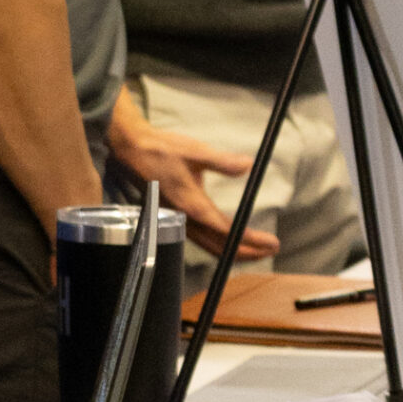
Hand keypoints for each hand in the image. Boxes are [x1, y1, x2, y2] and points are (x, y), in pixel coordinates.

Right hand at [107, 93, 280, 261]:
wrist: (131, 149)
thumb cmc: (161, 149)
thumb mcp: (195, 151)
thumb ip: (222, 162)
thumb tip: (247, 166)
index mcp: (192, 204)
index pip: (228, 232)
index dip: (252, 240)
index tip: (271, 242)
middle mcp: (184, 219)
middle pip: (220, 248)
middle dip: (247, 253)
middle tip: (270, 250)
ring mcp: (177, 220)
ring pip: (209, 247)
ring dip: (233, 251)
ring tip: (255, 249)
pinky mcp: (173, 217)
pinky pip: (200, 240)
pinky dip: (218, 245)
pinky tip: (225, 238)